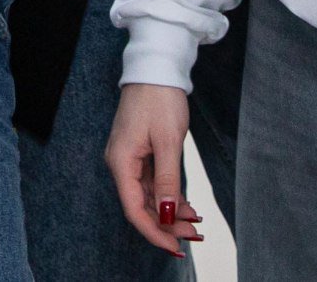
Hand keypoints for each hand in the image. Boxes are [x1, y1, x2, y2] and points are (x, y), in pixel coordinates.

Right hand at [106, 83, 202, 254]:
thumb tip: (166, 214)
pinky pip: (152, 183)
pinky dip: (169, 197)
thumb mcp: (168, 142)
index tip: (175, 247)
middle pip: (141, 205)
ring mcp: (129, 158)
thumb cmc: (160, 99)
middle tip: (194, 235)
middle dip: (166, 224)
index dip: (154, 231)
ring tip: (195, 223)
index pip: (134, 209)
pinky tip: (186, 206)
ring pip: (148, 196)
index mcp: (121, 161)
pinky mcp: (139, 154)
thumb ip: (168, 181)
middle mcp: (120, 163)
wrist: (155, 69)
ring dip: (170, 212)